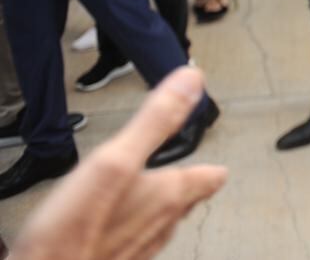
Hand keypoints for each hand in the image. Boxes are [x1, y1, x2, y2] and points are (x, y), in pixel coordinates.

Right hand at [13, 67, 226, 259]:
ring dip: (168, 208)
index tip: (221, 166)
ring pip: (163, 224)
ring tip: (169, 199)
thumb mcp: (115, 160)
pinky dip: (137, 227)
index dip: (213, 169)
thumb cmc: (74, 230)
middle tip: (200, 180)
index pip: (207, 178)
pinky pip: (134, 241)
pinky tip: (125, 227)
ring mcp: (136, 248)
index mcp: (168, 196)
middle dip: (192, 188)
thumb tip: (191, 81)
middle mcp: (159, 225)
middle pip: (186, 203)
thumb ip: (156, 120)